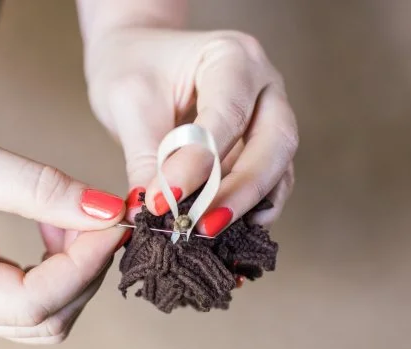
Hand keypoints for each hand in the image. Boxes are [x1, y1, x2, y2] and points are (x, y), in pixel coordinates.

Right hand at [0, 115, 126, 343]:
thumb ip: (34, 187)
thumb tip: (106, 211)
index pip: (32, 304)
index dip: (84, 264)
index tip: (115, 220)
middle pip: (46, 318)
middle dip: (86, 266)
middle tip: (99, 213)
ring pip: (45, 313)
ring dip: (75, 266)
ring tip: (67, 214)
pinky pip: (33, 294)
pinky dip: (60, 263)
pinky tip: (54, 224)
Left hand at [83, 29, 297, 234]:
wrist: (138, 59)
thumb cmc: (133, 67)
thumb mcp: (129, 102)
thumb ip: (147, 156)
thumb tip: (155, 213)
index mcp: (233, 56)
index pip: (227, 114)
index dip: (199, 162)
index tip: (164, 200)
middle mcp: (263, 85)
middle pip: (276, 141)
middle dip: (242, 189)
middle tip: (202, 224)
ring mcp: (268, 116)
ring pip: (280, 167)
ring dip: (250, 204)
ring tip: (210, 231)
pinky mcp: (261, 147)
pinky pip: (271, 182)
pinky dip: (252, 208)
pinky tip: (226, 229)